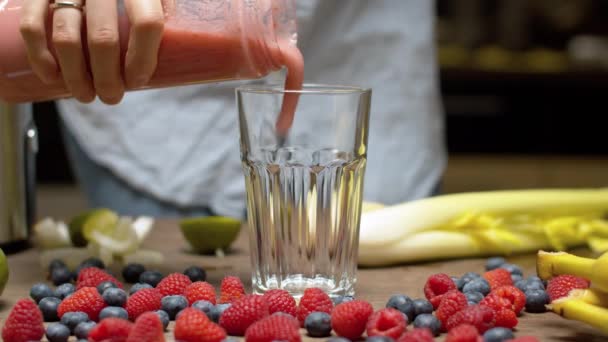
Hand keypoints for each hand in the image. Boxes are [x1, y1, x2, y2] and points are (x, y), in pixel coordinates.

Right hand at [20, 0, 164, 103]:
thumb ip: (169, 15)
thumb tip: (186, 54)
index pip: (147, 23)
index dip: (143, 59)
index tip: (137, 81)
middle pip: (104, 39)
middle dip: (107, 79)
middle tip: (111, 97)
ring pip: (66, 38)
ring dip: (75, 77)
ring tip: (86, 95)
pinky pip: (33, 25)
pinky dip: (40, 56)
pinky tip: (52, 76)